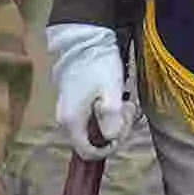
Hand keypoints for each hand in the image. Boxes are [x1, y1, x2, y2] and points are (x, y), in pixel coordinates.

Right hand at [47, 21, 134, 156]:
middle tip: (128, 110)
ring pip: (93, 129)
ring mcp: (66, 111)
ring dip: (113, 120)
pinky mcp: (72, 102)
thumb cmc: (98, 65)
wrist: (83, 41)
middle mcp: (64, 120)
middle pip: (92, 141)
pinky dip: (106, 112)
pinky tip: (115, 98)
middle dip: (115, 130)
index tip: (122, 131)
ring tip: (124, 102)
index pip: (87, 152)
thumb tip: (112, 138)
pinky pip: (90, 117)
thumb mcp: (111, 91)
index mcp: (72, 121)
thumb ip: (111, 118)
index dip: (108, 149)